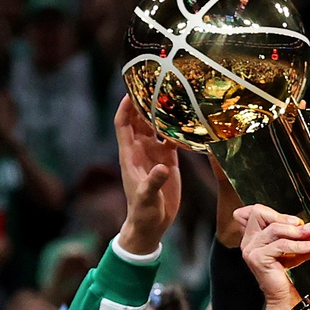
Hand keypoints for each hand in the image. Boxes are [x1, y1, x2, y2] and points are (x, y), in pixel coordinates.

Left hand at [116, 97, 178, 255]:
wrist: (152, 224)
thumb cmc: (143, 212)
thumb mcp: (147, 198)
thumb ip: (153, 183)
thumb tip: (163, 168)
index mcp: (129, 155)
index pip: (123, 125)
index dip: (125, 107)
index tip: (131, 91)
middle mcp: (140, 150)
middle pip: (138, 120)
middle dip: (143, 103)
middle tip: (155, 85)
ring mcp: (154, 154)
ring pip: (155, 126)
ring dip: (160, 113)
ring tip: (172, 95)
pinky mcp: (168, 161)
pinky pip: (171, 139)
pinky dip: (176, 129)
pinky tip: (186, 119)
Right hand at [237, 203, 309, 309]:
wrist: (283, 299)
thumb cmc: (285, 276)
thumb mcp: (291, 249)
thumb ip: (296, 234)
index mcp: (251, 237)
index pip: (256, 211)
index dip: (276, 212)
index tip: (296, 221)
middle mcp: (248, 242)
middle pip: (260, 214)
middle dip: (285, 217)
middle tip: (306, 225)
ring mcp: (250, 250)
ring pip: (274, 229)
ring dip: (297, 231)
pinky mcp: (258, 258)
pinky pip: (281, 245)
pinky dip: (299, 245)